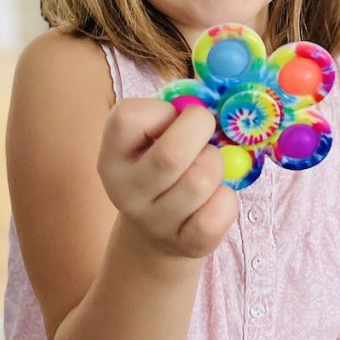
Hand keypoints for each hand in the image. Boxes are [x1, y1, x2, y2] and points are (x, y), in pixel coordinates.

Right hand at [98, 99, 238, 258]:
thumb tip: (212, 95)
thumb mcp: (152, 136)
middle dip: (201, 131)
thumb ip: (174, 110)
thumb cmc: (161, 164)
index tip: (171, 118)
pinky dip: (227, 199)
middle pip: (171, 154)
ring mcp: (154, 222)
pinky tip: (216, 196)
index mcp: (112, 155)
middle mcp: (125, 191)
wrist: (156, 231)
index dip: (161, 110)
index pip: (127, 118)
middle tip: (205, 132)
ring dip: (216, 164)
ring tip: (207, 166)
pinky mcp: (186, 245)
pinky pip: (218, 214)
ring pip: (200, 181)